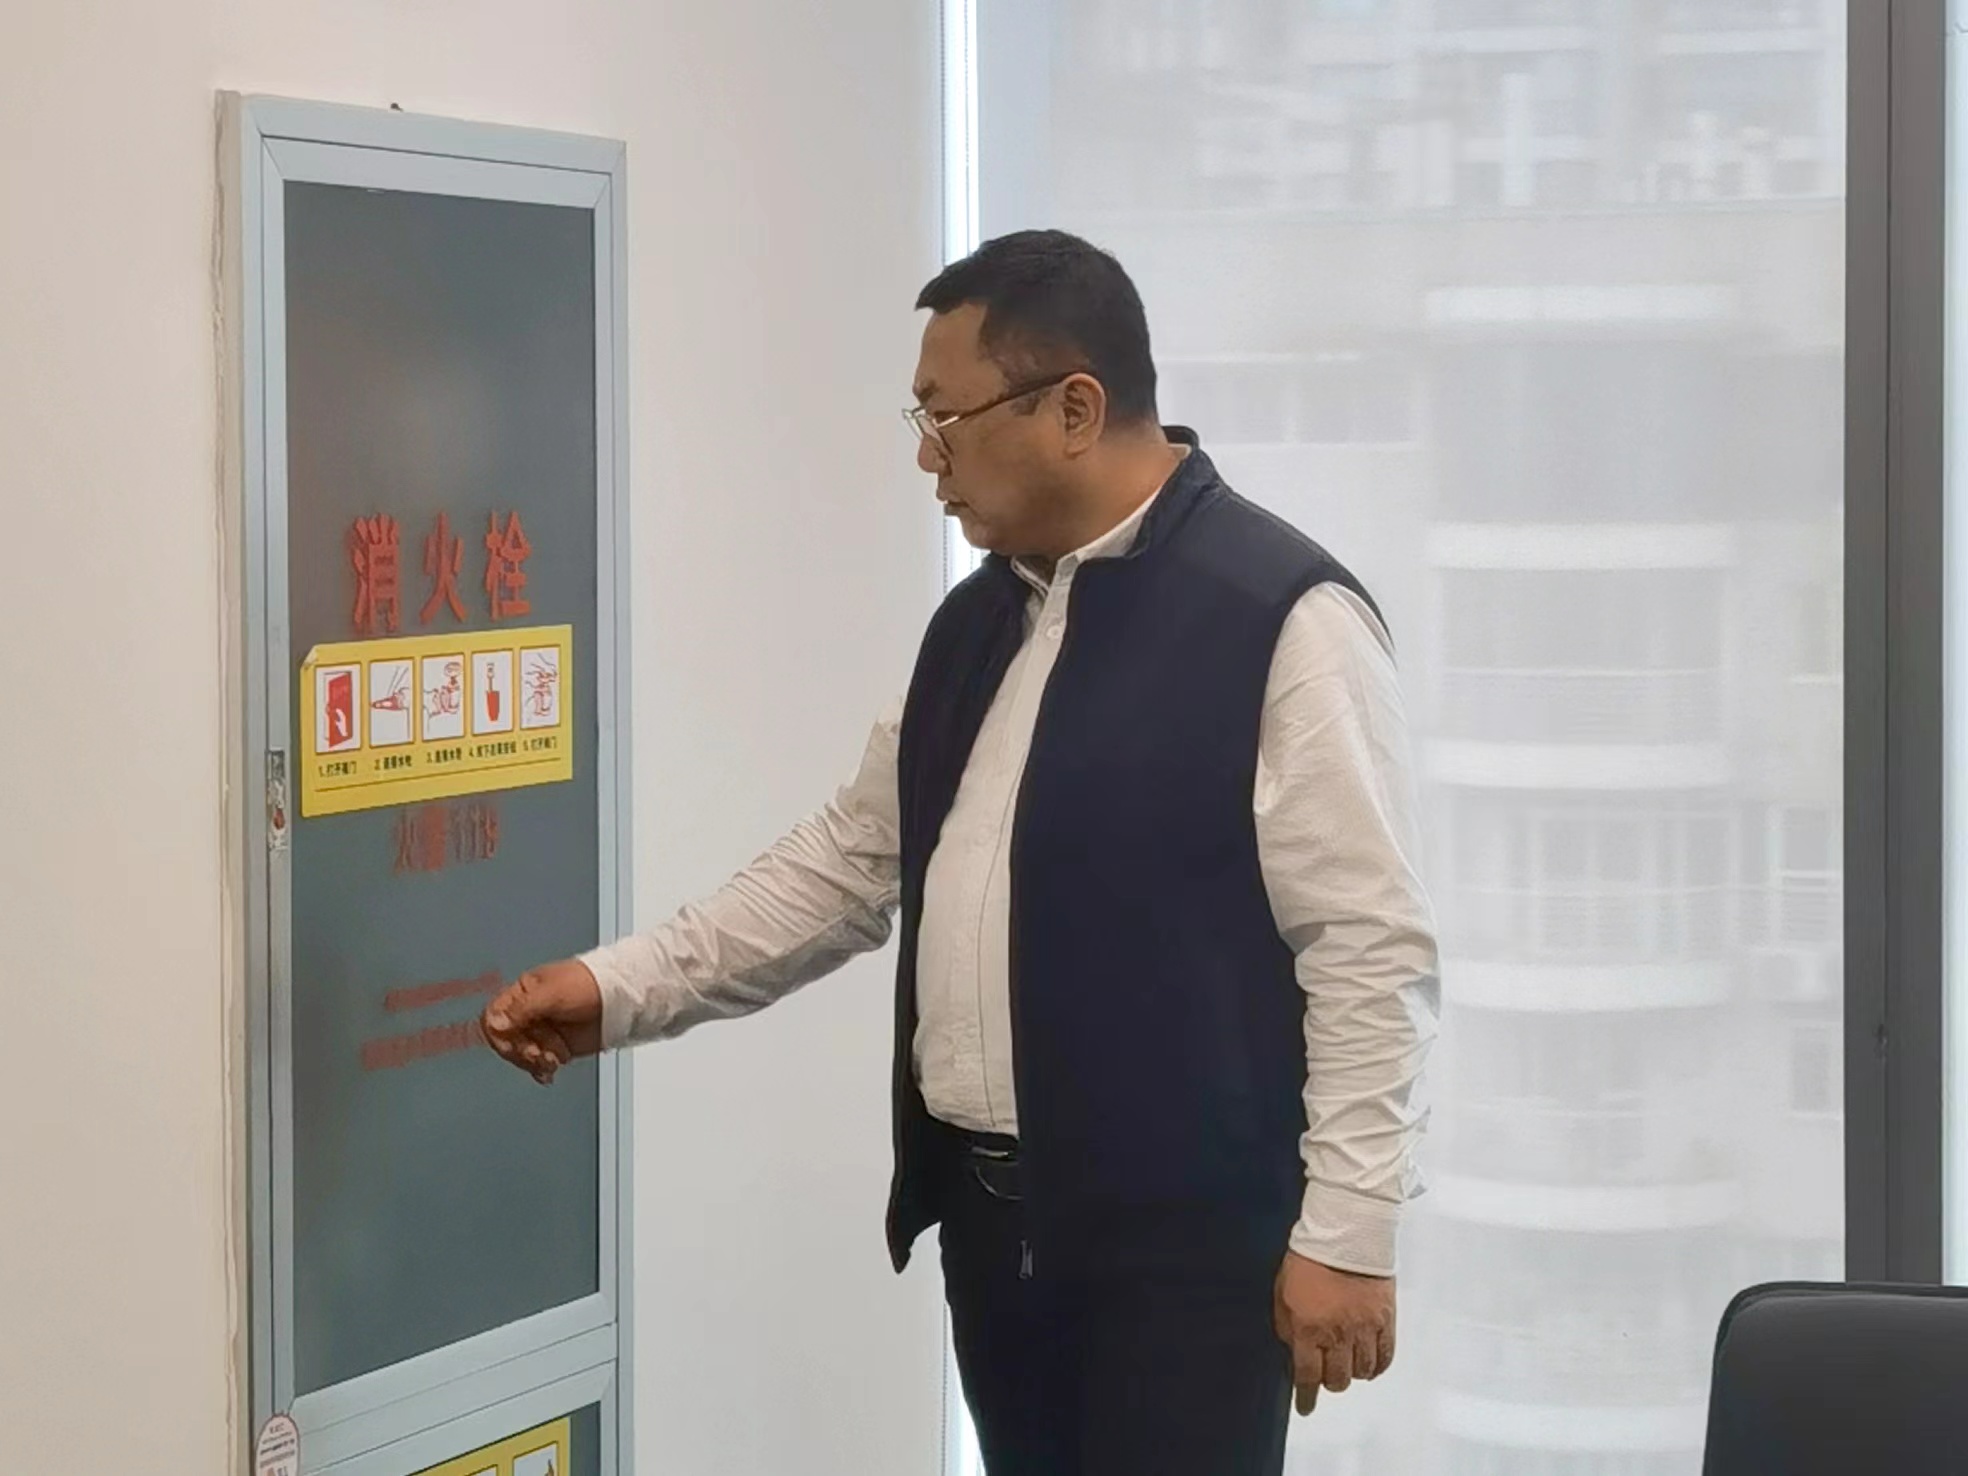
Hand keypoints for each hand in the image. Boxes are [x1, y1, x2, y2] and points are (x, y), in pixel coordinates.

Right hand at [481, 959, 603, 1084]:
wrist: (620, 1000)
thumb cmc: (590, 985)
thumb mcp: (552, 994)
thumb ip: (522, 1010)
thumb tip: (495, 1023)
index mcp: (523, 993)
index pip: (493, 1016)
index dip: (500, 1033)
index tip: (514, 1042)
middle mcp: (528, 1012)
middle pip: (505, 1040)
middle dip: (521, 1050)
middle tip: (539, 1053)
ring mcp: (542, 1030)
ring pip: (521, 1054)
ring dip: (534, 1061)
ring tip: (554, 1059)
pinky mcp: (554, 1046)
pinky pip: (537, 1064)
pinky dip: (541, 1071)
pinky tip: (548, 1073)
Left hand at [1273, 1251, 1394, 1415]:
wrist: (1344, 1234)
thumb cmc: (1309, 1259)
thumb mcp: (1282, 1293)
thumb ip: (1286, 1326)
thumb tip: (1292, 1350)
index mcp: (1308, 1328)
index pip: (1307, 1376)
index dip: (1306, 1397)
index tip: (1305, 1407)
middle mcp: (1337, 1334)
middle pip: (1337, 1379)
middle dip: (1328, 1380)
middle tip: (1326, 1372)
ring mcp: (1364, 1329)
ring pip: (1361, 1372)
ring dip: (1352, 1372)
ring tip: (1347, 1361)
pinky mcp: (1385, 1321)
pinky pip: (1385, 1357)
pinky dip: (1376, 1366)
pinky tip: (1369, 1363)